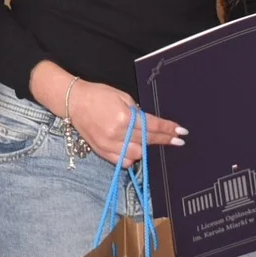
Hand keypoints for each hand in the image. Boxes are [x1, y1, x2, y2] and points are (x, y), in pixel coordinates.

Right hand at [65, 79, 182, 167]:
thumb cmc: (98, 95)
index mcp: (124, 117)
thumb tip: (150, 124)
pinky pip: (122, 161)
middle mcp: (117, 133)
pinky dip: (130, 157)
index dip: (168, 129)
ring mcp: (108, 144)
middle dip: (164, 139)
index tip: (181, 132)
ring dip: (145, 148)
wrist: (73, 101)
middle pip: (148, 140)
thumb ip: (137, 112)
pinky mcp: (101, 151)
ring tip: (149, 141)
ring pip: (136, 154)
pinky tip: (134, 150)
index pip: (152, 126)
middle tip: (177, 140)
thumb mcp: (122, 97)